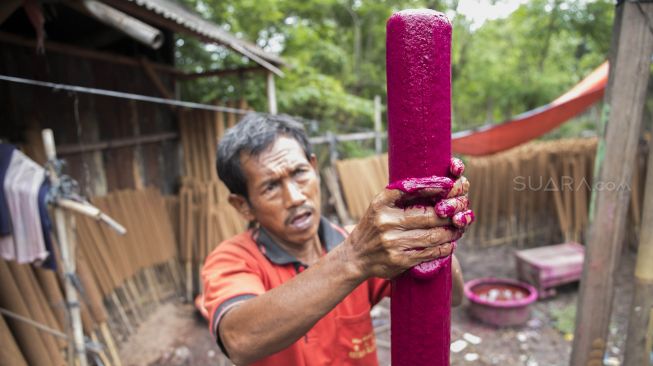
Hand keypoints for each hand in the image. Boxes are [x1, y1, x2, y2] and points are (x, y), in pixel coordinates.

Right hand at [343, 157, 472, 279]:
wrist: (356, 256)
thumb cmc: (374, 226)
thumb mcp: (380, 205)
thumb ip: (402, 195)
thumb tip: (436, 186)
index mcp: (381, 204)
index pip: (411, 189)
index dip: (433, 187)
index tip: (449, 185)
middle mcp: (386, 222)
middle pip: (428, 216)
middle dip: (449, 215)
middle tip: (461, 212)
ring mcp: (393, 242)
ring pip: (432, 236)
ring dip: (450, 233)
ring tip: (458, 229)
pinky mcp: (400, 260)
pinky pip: (429, 253)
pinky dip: (443, 248)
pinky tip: (449, 244)